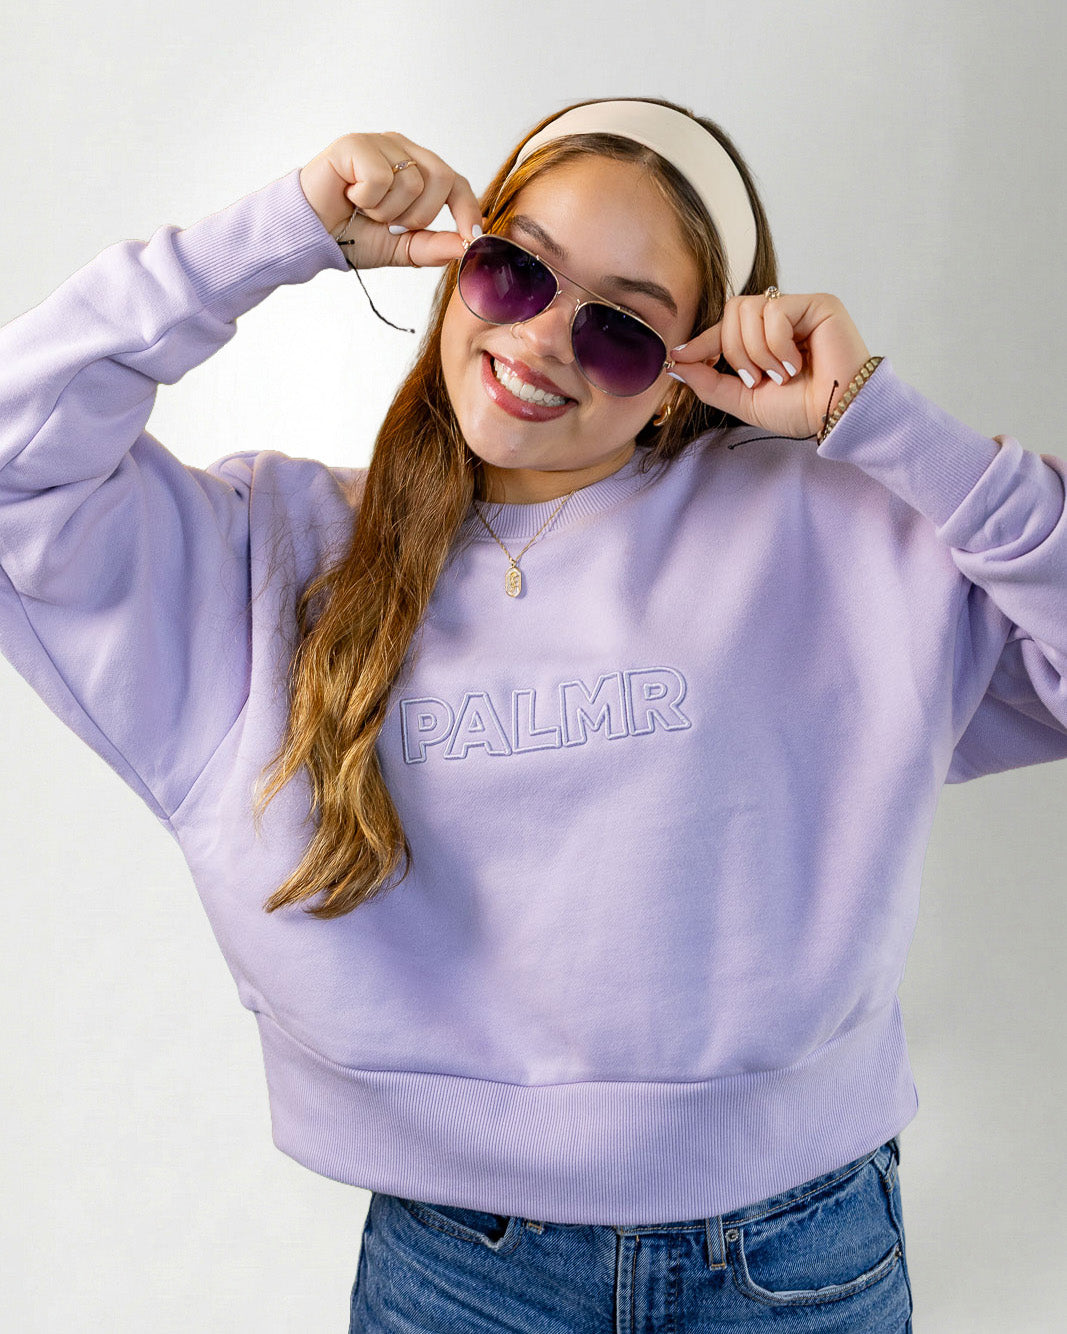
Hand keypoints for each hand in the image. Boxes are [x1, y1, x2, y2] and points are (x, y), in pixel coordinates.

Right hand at [298, 131, 482, 270]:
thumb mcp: (401, 249)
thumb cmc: (352, 234)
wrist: (311, 234)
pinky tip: (349, 196)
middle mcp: (401, 150)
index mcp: (416, 169)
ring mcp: (379, 143)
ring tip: (364, 209)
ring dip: (387, 211)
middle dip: (419, 215)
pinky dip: (366, 199)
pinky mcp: (355, 143)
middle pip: (441, 178)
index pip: (456, 182)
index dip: (467, 208)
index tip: (472, 236)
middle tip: (389, 224)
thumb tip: (466, 245)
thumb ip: (433, 247)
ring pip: (412, 181)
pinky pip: (381, 177)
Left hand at [667, 292, 871, 440]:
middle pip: (731, 312)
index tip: (679, 356)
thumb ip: (709, 383)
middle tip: (756, 379)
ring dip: (756, 352)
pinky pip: (774, 311)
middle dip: (734, 351)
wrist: (835, 416)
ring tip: (781, 374)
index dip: (701, 340)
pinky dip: (777, 344)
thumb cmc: (800, 410)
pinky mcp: (817, 304)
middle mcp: (780, 318)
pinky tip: (796, 363)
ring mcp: (799, 308)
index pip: (724, 325)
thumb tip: (675, 365)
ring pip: (748, 311)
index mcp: (764, 338)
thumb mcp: (744, 400)